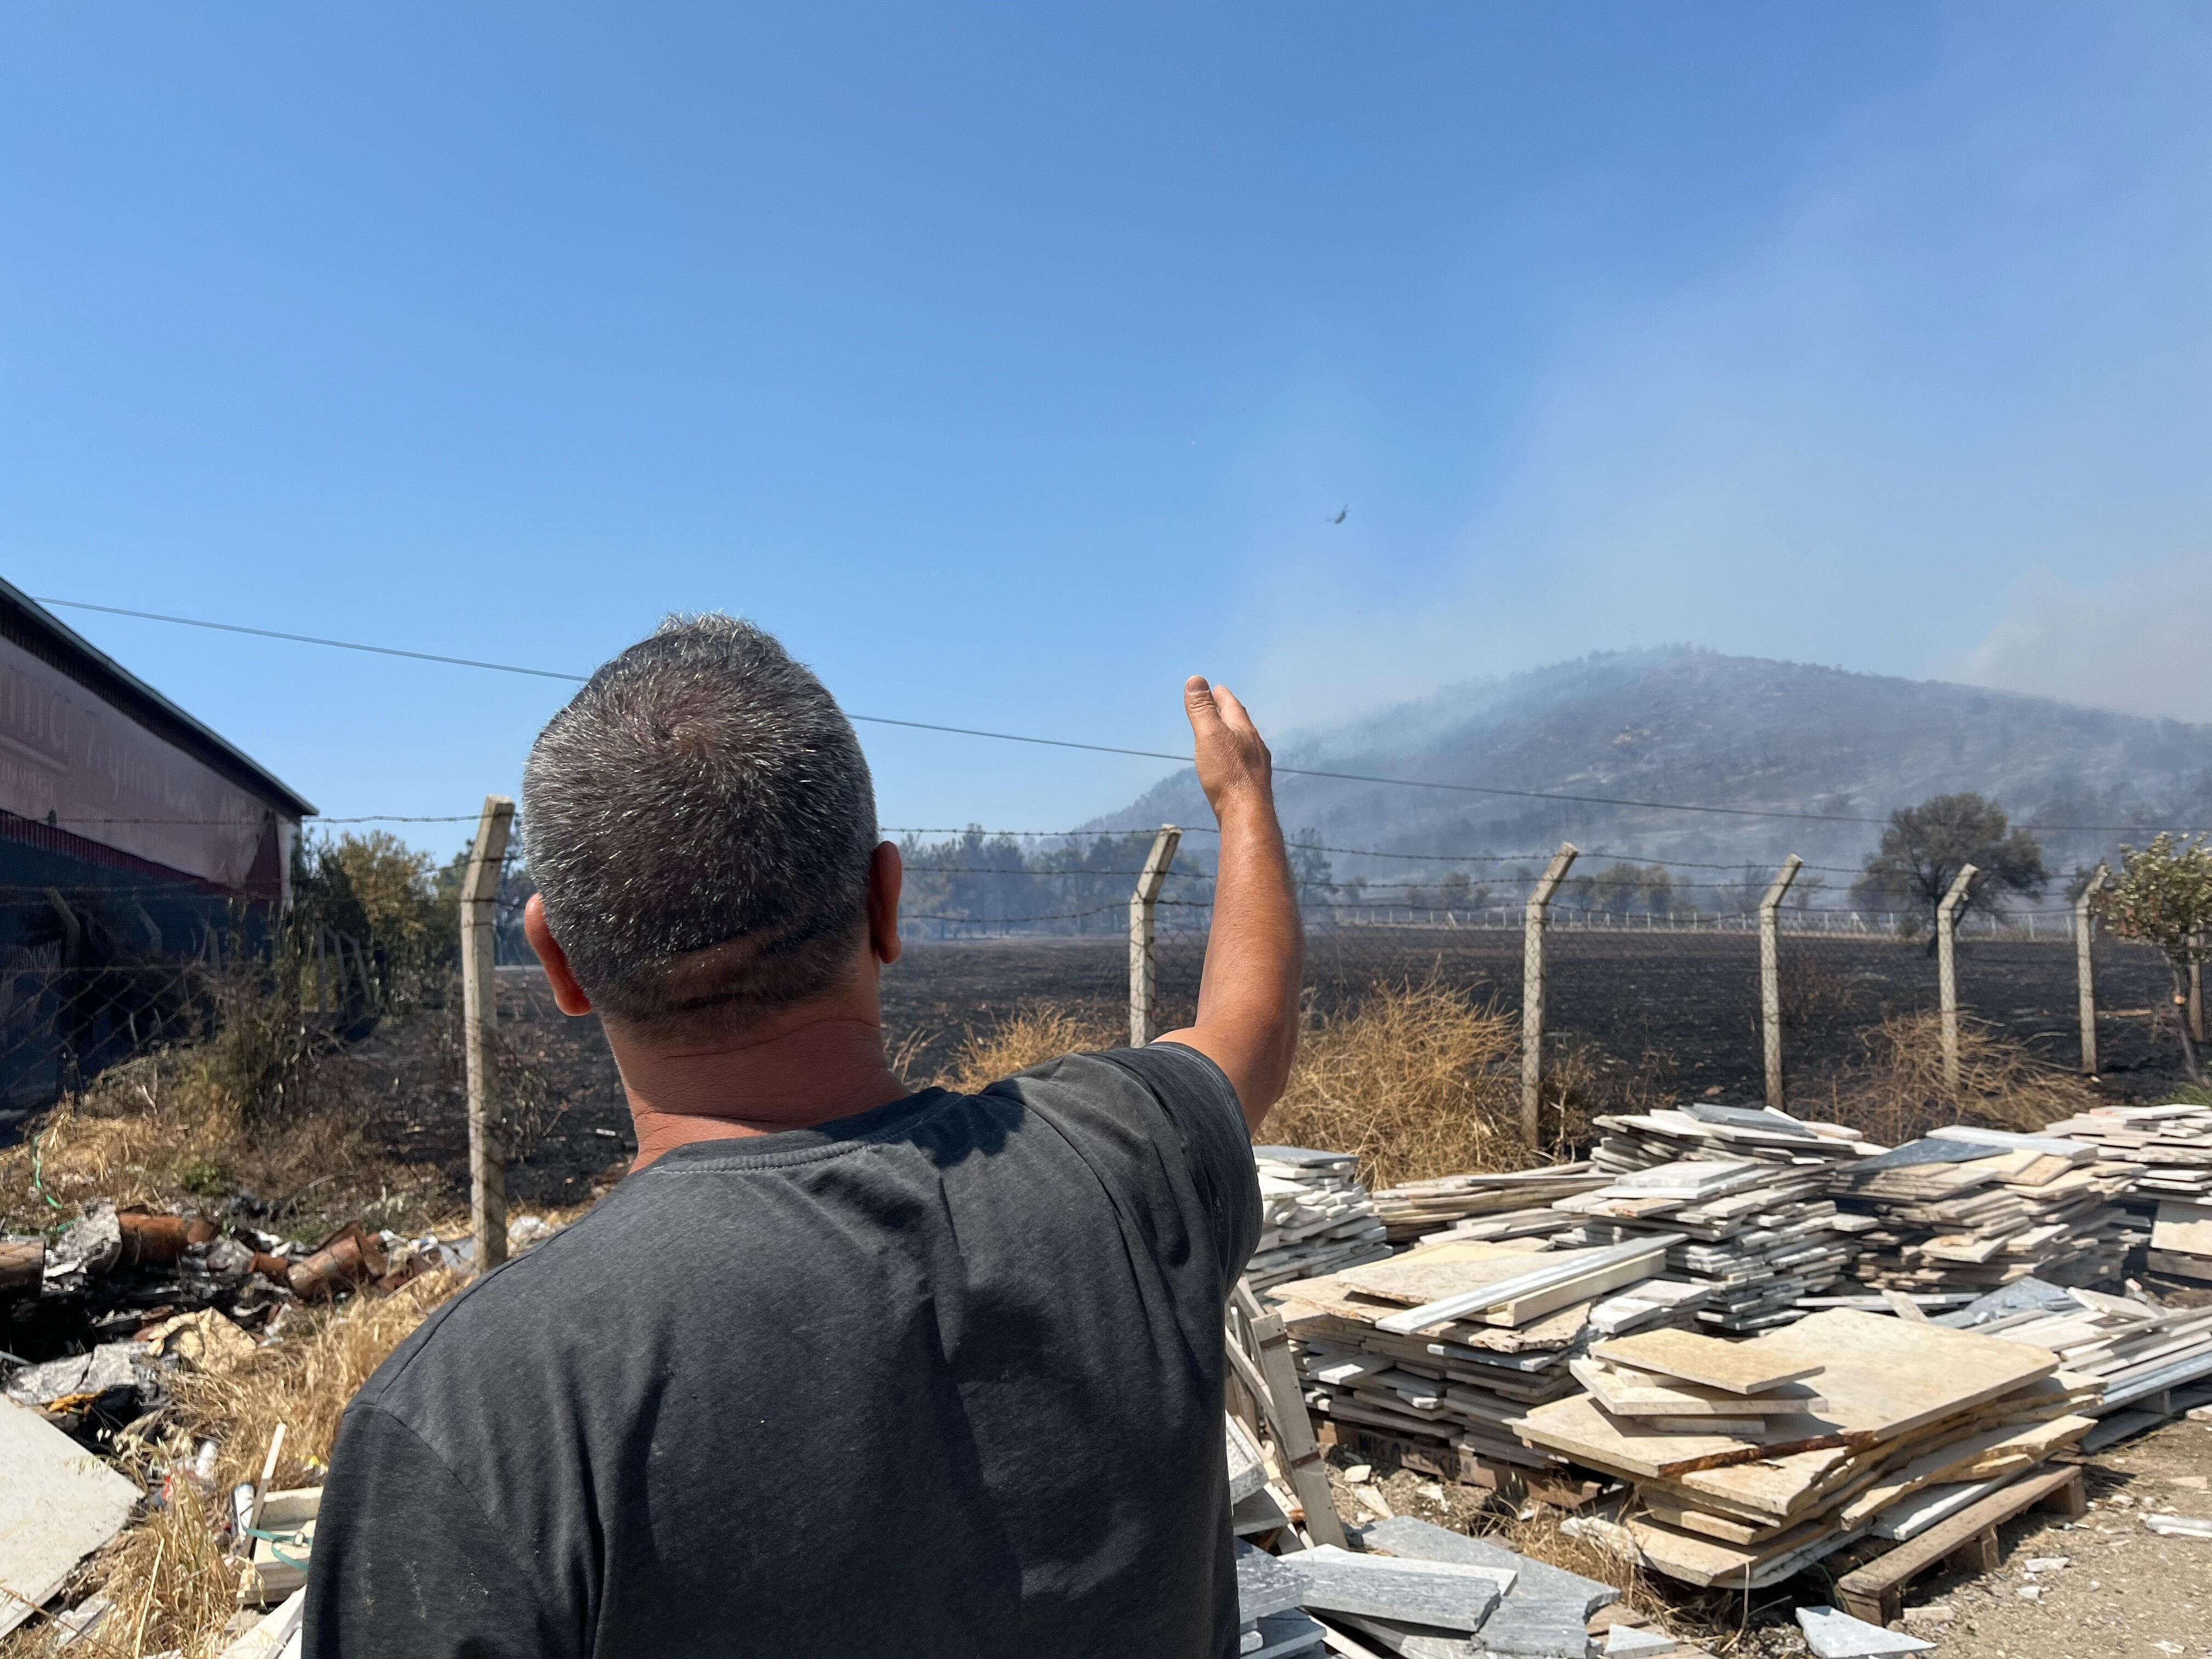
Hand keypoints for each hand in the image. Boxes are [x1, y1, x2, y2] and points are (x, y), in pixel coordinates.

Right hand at [1184, 676, 1274, 818]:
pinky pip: (1244, 762)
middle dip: (1229, 712)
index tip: (1216, 688)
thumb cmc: (1227, 773)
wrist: (1247, 813)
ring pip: (1245, 743)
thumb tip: (1196, 679)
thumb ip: (1202, 709)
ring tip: (1225, 734)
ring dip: (1234, 734)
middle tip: (1221, 705)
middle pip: (1241, 723)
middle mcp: (1254, 745)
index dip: (1222, 695)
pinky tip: (1232, 766)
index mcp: (1244, 730)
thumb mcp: (1209, 735)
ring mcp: (1256, 766)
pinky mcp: (1253, 784)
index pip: (1232, 705)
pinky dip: (1236, 755)